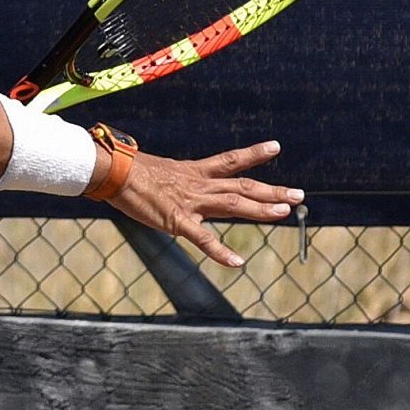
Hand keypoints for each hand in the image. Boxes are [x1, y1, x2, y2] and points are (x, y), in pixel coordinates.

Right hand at [104, 140, 302, 267]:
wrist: (112, 170)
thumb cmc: (127, 170)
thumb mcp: (158, 172)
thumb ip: (172, 180)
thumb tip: (171, 183)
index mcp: (193, 172)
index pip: (230, 160)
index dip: (254, 154)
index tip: (276, 147)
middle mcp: (198, 184)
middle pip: (242, 186)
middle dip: (271, 191)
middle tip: (298, 194)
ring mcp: (190, 202)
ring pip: (233, 204)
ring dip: (261, 210)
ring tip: (285, 213)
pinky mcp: (177, 220)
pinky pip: (203, 239)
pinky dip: (220, 252)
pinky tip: (237, 262)